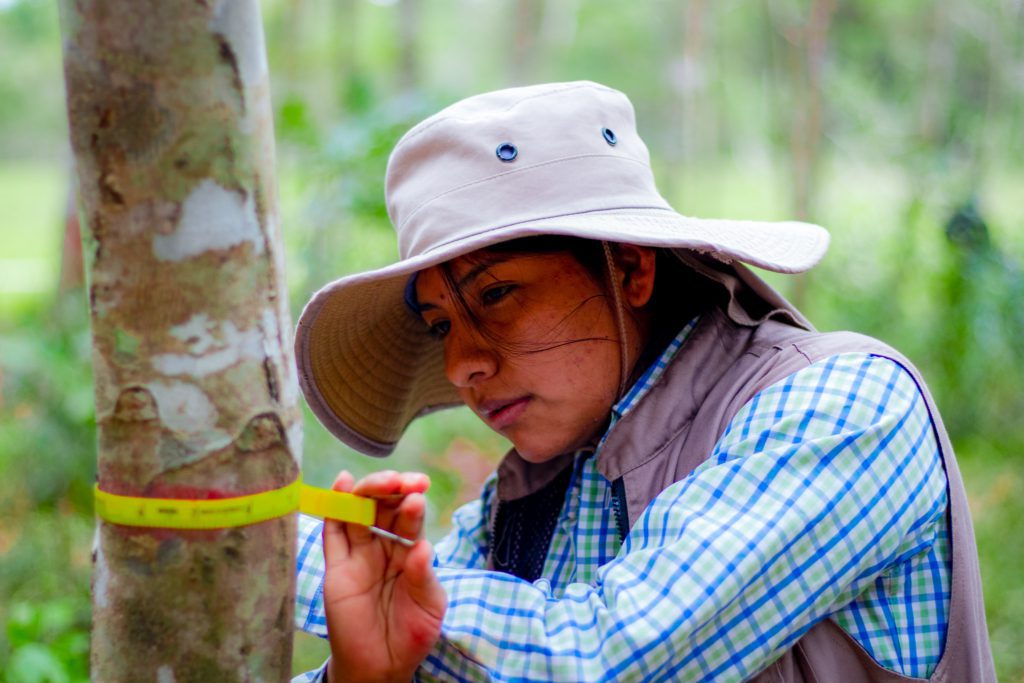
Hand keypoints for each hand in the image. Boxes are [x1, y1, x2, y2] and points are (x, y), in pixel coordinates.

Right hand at [322, 470, 446, 682]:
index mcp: (410, 551)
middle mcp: (384, 547)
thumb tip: (422, 546)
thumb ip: (423, 577)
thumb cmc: (411, 635)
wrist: (380, 666)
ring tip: (381, 482)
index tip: (421, 489)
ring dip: (368, 492)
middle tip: (405, 482)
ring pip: (359, 512)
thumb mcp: (428, 606)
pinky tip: (342, 484)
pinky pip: (333, 532)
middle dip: (393, 489)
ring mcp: (358, 555)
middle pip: (384, 507)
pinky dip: (335, 507)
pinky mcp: (336, 567)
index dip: (413, 502)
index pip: (410, 519)